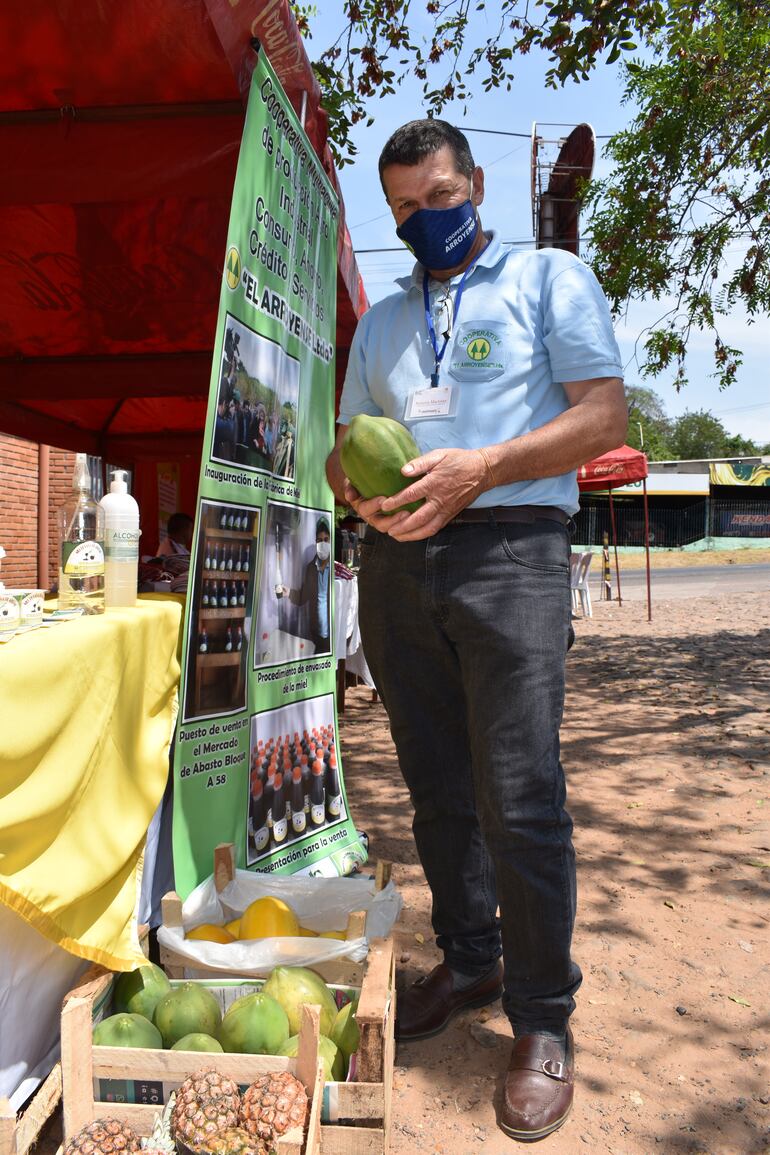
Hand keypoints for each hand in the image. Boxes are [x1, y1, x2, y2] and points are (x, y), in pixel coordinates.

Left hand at [343, 448, 488, 541]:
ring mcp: (446, 509)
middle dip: (402, 525)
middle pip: (419, 518)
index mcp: (435, 483)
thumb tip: (403, 471)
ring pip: (428, 527)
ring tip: (397, 536)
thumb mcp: (439, 455)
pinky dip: (423, 534)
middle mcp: (440, 499)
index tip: (384, 505)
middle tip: (388, 529)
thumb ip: (420, 463)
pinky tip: (413, 535)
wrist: (482, 471)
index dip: (396, 501)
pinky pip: (436, 528)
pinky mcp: (451, 515)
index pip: (412, 495)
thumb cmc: (458, 461)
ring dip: (411, 534)